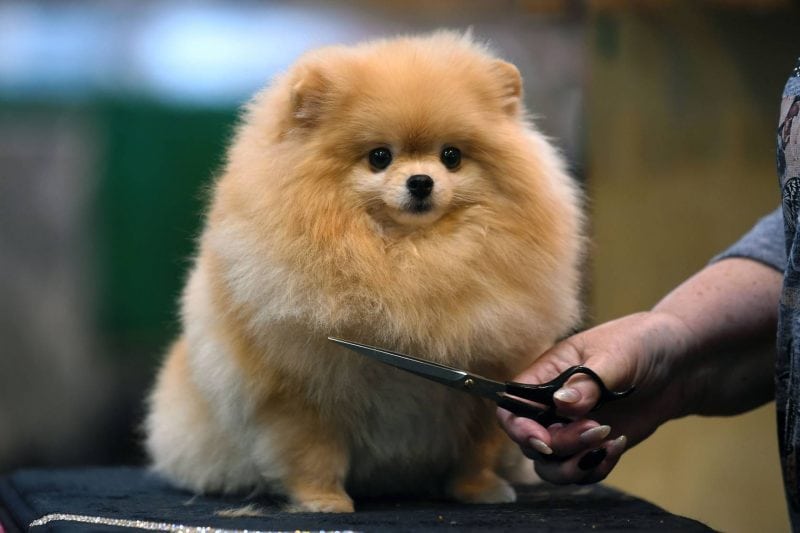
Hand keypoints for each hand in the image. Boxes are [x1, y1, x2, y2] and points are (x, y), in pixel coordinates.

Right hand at [498, 310, 693, 483]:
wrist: (679, 362)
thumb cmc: (642, 343)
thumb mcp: (617, 355)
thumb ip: (588, 382)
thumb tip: (560, 404)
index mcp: (546, 374)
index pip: (511, 407)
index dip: (519, 428)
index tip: (544, 439)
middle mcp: (552, 404)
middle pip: (531, 442)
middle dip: (560, 445)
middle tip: (598, 428)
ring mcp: (572, 427)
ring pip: (550, 465)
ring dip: (574, 465)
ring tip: (607, 443)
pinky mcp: (593, 444)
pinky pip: (581, 470)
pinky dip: (596, 468)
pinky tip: (618, 445)